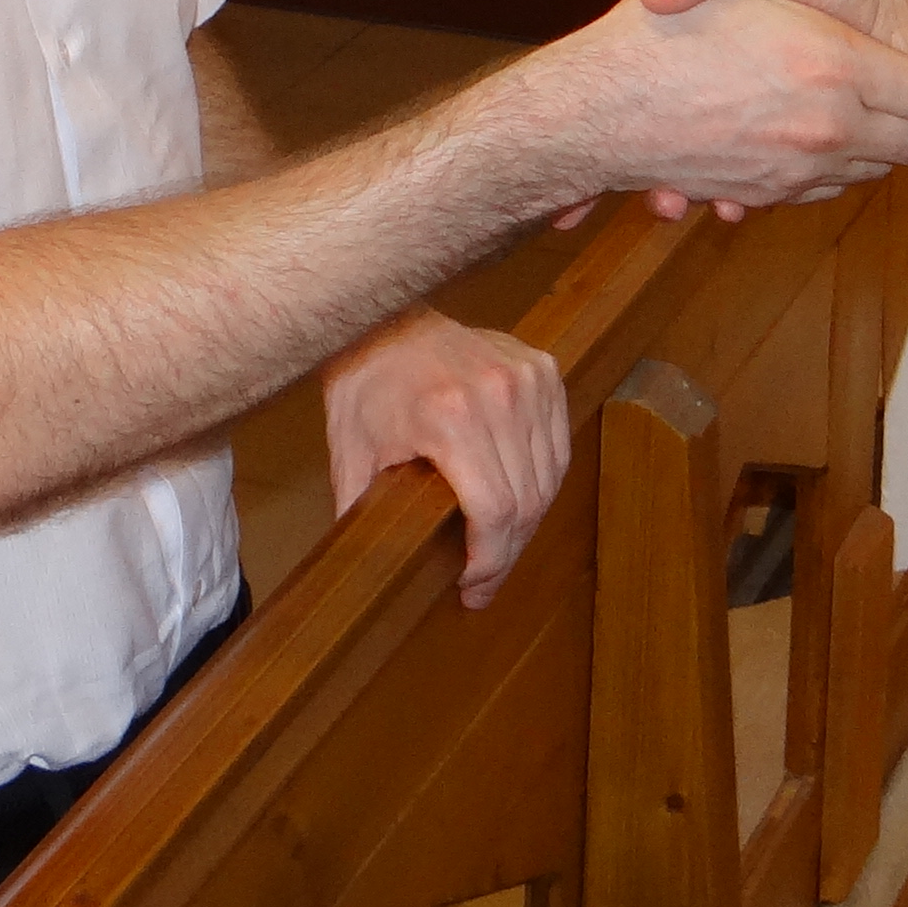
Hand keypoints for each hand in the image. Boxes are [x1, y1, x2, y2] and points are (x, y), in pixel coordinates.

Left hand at [323, 308, 571, 603]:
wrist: (385, 318)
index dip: (490, 561)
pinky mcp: (542, 370)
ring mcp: (526, 378)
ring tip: (499, 544)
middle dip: (506, 552)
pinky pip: (556, 446)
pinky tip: (518, 499)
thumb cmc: (365, 384)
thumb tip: (363, 575)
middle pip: (526, 501)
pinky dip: (542, 480)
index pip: (494, 511)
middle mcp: (497, 395)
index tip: (473, 587)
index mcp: (449, 418)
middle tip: (484, 579)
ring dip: (527, 521)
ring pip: (548, 478)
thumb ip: (362, 516)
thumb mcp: (351, 454)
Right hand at [501, 0, 907, 218]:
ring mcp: (799, 171)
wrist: (596, 110)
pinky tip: (811, 133)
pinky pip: (829, 190)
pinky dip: (833, 167)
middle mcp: (828, 130)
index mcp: (834, 67)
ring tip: (865, 106)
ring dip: (880, 143)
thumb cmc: (661, 31)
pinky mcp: (768, 196)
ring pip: (876, 170)